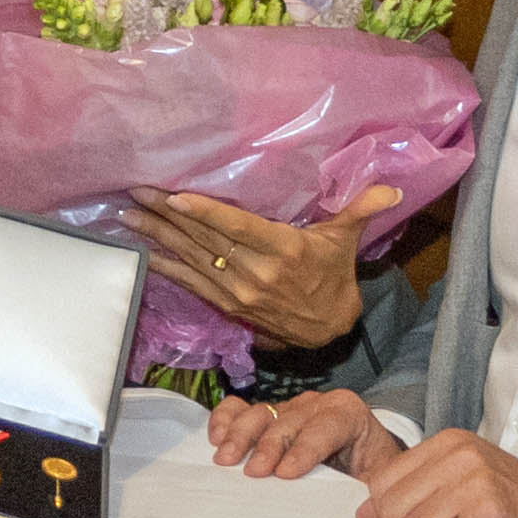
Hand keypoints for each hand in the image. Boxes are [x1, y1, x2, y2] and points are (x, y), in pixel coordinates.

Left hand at [119, 189, 372, 353]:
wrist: (327, 329)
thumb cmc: (333, 275)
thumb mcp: (345, 240)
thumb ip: (359, 209)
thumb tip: (389, 188)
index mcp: (283, 250)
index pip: (238, 228)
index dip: (206, 213)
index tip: (175, 196)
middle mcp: (257, 272)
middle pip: (205, 240)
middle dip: (167, 216)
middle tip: (135, 193)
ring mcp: (239, 291)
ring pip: (193, 259)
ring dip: (158, 238)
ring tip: (128, 216)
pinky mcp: (228, 305)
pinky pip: (192, 283)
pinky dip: (166, 267)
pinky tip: (142, 252)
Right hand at [207, 387, 403, 477]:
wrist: (363, 459)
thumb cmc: (368, 472)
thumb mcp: (379, 482)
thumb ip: (375, 495)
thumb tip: (364, 515)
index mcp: (348, 414)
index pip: (326, 426)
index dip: (306, 448)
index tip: (286, 473)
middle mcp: (316, 404)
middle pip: (288, 420)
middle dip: (269, 445)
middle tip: (253, 473)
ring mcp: (287, 408)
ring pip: (261, 412)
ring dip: (241, 434)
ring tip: (226, 460)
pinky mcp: (266, 416)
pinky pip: (240, 408)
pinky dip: (226, 419)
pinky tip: (216, 439)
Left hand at [355, 428, 517, 517]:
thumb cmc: (510, 501)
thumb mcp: (457, 483)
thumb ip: (409, 493)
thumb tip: (362, 516)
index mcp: (447, 443)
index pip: (381, 484)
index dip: (394, 512)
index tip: (425, 517)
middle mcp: (461, 458)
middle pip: (394, 511)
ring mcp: (476, 486)